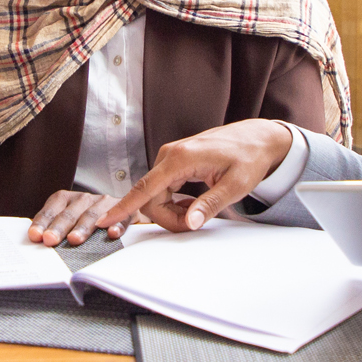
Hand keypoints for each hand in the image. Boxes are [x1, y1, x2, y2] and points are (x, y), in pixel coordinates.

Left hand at [29, 190, 131, 245]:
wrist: (123, 212)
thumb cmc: (88, 221)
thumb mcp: (69, 222)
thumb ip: (53, 229)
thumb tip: (37, 242)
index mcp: (67, 199)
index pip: (52, 210)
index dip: (42, 222)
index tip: (35, 236)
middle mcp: (84, 199)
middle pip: (70, 213)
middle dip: (59, 227)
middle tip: (50, 240)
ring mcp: (104, 204)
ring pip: (92, 215)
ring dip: (82, 228)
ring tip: (74, 239)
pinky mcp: (124, 212)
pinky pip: (121, 218)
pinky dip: (116, 226)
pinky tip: (112, 234)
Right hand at [98, 119, 294, 232]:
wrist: (256, 138)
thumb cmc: (249, 158)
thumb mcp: (237, 186)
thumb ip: (211, 205)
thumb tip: (189, 223)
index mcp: (181, 159)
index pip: (145, 188)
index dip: (124, 207)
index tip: (105, 220)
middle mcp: (169, 155)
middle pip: (149, 198)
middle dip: (167, 217)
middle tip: (195, 223)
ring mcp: (169, 157)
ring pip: (155, 196)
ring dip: (172, 211)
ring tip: (199, 209)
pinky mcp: (173, 162)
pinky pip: (162, 189)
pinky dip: (174, 203)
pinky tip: (192, 201)